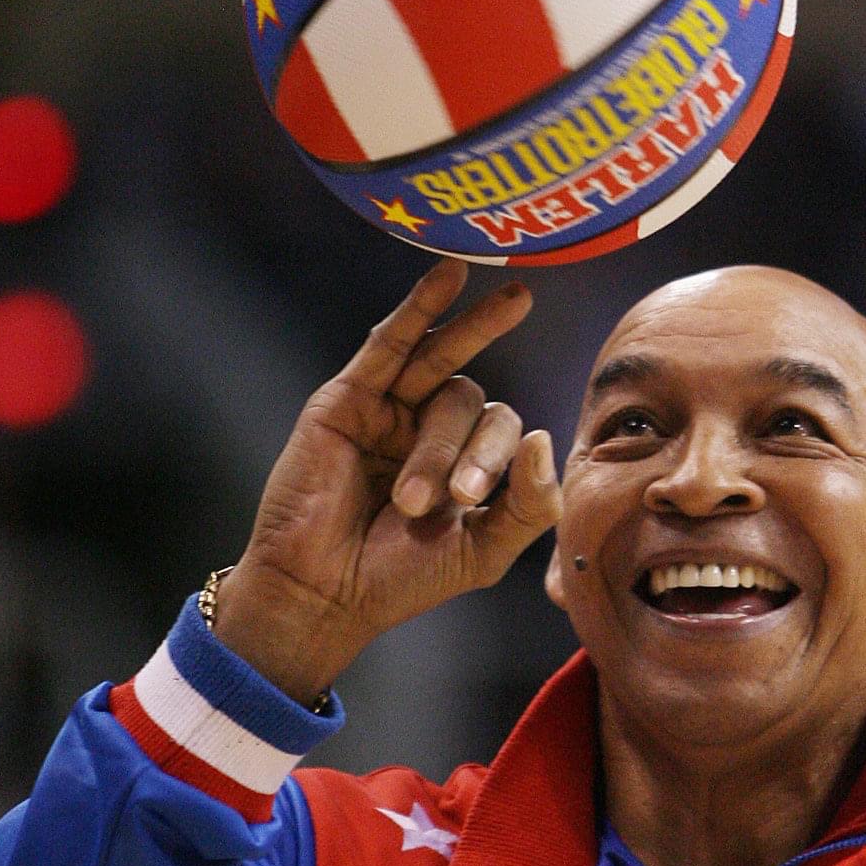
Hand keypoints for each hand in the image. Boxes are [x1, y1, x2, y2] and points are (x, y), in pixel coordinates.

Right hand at [212, 259, 559, 703]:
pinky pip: (390, 342)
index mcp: (465, 465)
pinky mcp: (349, 399)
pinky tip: (452, 273)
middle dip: (466, 445)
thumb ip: (528, 505)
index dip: (494, 461)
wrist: (323, 592)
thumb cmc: (400, 580)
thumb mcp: (482, 552)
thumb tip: (542, 437)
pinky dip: (421, 305)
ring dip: (478, 330)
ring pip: (439, 366)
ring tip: (517, 302)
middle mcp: (429, 432)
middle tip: (454, 492)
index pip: (502, 433)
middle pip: (470, 401)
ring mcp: (388, 411)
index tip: (464, 502)